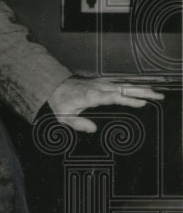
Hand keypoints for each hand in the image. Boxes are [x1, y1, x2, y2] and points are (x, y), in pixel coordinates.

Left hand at [47, 75, 163, 132]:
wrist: (54, 85)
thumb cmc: (60, 102)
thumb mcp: (63, 116)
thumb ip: (77, 123)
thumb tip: (93, 129)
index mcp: (91, 95)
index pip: (113, 97)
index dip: (128, 100)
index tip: (142, 102)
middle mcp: (98, 87)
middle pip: (124, 89)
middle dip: (142, 92)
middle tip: (158, 96)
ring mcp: (101, 83)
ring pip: (124, 85)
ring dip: (141, 88)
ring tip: (156, 93)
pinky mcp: (102, 82)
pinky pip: (120, 83)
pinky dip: (133, 86)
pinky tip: (142, 88)